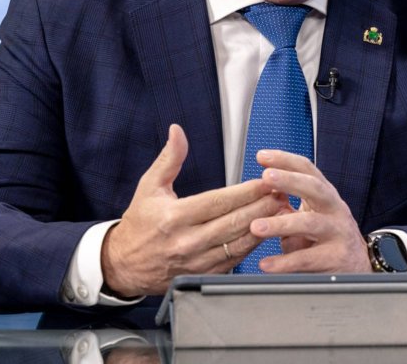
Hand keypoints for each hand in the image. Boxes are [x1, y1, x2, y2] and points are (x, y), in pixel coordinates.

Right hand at [101, 124, 282, 295]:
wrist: (124, 264)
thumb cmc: (139, 224)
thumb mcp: (149, 186)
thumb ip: (169, 159)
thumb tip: (178, 132)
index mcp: (174, 217)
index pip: (218, 202)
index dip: (245, 192)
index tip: (265, 181)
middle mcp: (187, 241)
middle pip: (234, 223)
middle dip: (262, 207)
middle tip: (282, 193)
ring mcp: (197, 261)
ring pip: (238, 244)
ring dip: (263, 226)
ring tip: (281, 211)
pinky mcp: (204, 274)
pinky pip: (235, 260)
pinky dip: (252, 246)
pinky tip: (265, 232)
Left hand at [248, 149, 371, 273]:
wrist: (358, 266)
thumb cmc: (328, 238)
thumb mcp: (309, 217)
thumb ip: (286, 207)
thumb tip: (261, 199)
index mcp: (325, 195)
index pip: (307, 170)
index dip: (285, 161)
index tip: (262, 156)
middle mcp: (334, 209)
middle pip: (314, 188)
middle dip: (289, 180)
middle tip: (265, 178)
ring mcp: (338, 232)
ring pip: (311, 224)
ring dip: (281, 224)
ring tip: (256, 227)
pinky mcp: (336, 258)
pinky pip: (308, 259)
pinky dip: (285, 262)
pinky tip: (267, 263)